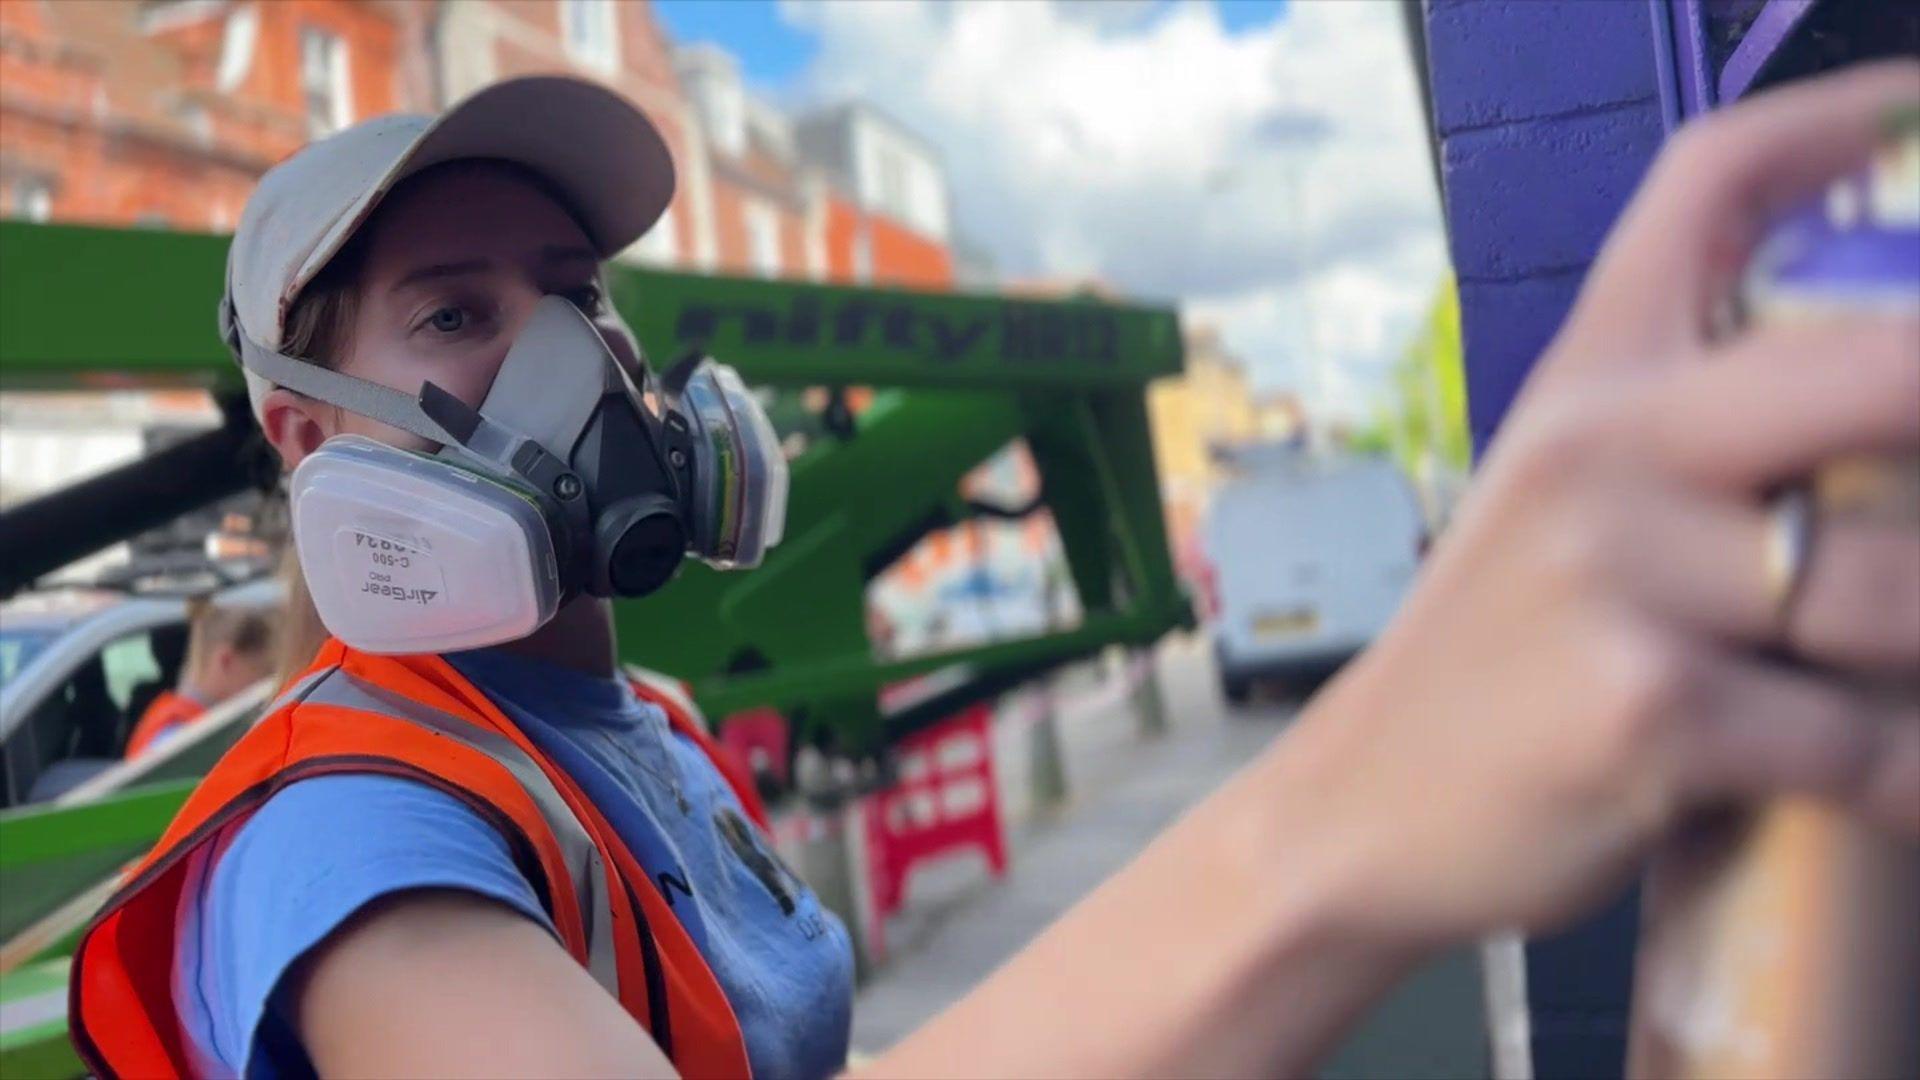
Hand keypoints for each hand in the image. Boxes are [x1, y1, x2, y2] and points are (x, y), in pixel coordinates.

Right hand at [1289, 60, 1919, 947]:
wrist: (1358, 805)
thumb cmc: (1495, 656)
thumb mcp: (1566, 504)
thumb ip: (1696, 430)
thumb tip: (1891, 401)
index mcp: (1587, 376)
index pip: (1711, 180)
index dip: (1854, 125)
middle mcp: (1601, 444)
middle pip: (1886, 364)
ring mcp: (1618, 575)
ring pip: (1905, 592)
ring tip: (1896, 688)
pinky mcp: (1645, 710)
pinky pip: (1864, 744)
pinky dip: (1906, 784)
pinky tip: (1883, 788)